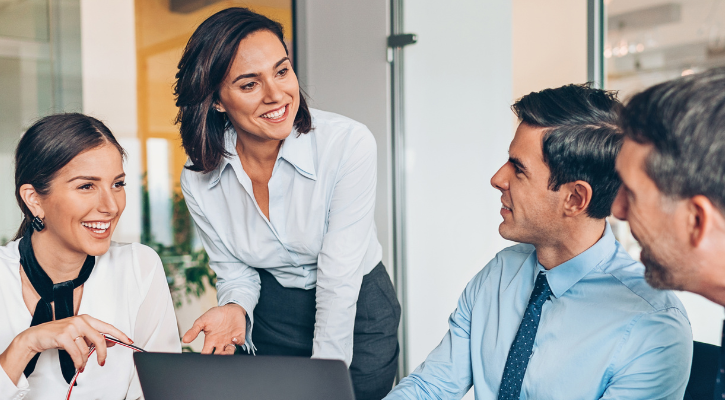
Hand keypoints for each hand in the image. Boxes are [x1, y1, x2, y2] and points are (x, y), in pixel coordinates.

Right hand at [0, 315, 131, 384]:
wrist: (37, 335)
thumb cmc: (59, 334)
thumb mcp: (79, 334)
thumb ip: (94, 338)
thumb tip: (112, 343)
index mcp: (87, 319)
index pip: (108, 326)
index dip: (120, 334)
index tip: (129, 341)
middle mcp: (81, 321)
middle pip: (100, 339)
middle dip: (102, 353)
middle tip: (102, 362)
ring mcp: (72, 327)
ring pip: (86, 349)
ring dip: (84, 361)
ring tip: (81, 364)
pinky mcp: (63, 336)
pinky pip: (76, 353)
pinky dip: (78, 362)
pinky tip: (78, 365)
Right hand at [182, 303, 246, 354]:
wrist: (228, 308)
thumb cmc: (215, 315)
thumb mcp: (202, 321)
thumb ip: (194, 331)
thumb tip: (184, 340)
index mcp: (210, 341)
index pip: (206, 353)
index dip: (204, 358)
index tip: (202, 359)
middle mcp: (220, 343)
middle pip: (218, 356)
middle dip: (217, 358)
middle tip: (215, 357)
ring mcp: (230, 340)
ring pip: (229, 352)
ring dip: (228, 353)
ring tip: (224, 352)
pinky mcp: (239, 335)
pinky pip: (240, 342)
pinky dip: (238, 342)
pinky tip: (233, 339)